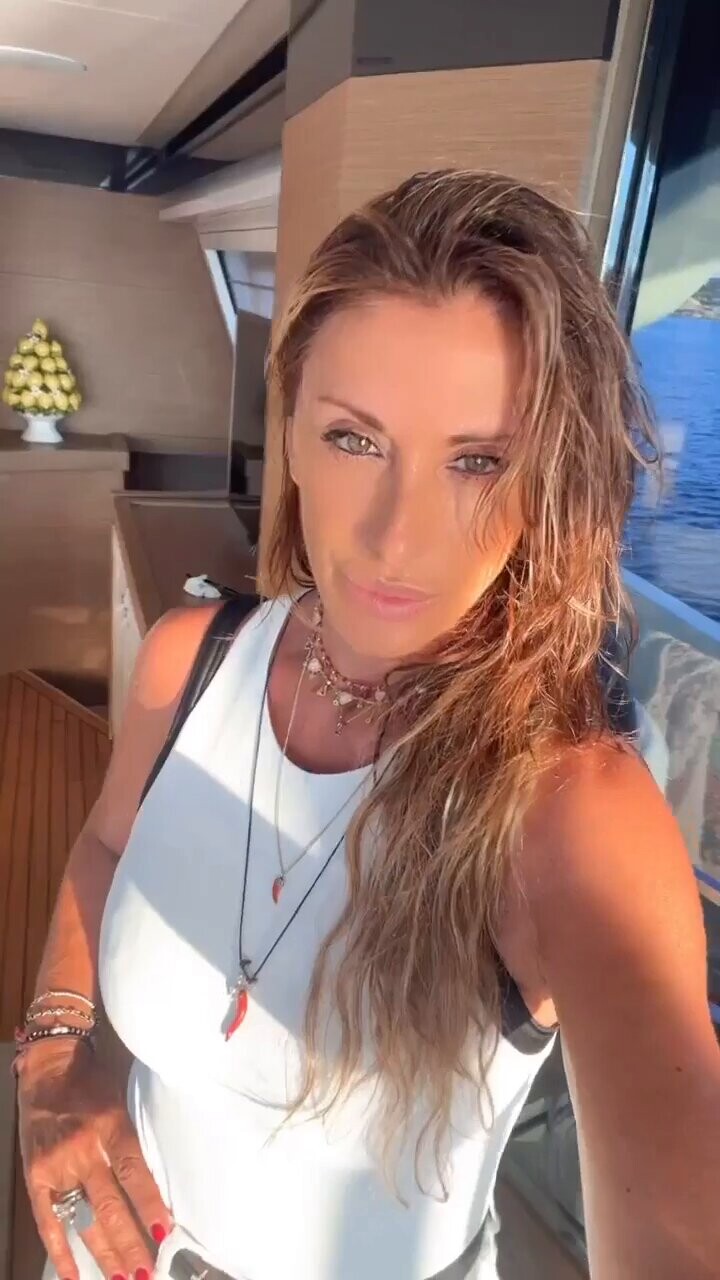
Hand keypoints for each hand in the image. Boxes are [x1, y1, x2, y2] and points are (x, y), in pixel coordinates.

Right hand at [17, 1039, 171, 1279]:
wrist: (49, 1067)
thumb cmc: (94, 1083)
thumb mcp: (123, 1102)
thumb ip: (136, 1139)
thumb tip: (161, 1182)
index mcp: (110, 1125)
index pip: (134, 1173)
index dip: (149, 1205)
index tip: (165, 1234)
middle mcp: (83, 1149)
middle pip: (110, 1205)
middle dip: (131, 1243)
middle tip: (148, 1272)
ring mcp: (56, 1166)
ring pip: (83, 1220)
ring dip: (105, 1254)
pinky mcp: (35, 1177)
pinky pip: (48, 1222)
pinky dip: (61, 1252)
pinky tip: (75, 1276)